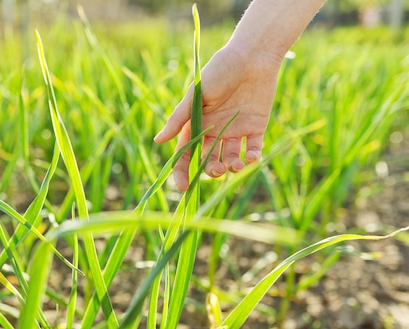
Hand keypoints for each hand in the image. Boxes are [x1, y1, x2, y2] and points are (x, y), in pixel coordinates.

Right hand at [153, 46, 281, 190]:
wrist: (252, 56)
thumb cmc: (220, 70)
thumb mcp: (196, 95)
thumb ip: (179, 118)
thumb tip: (158, 141)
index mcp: (196, 123)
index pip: (186, 153)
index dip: (182, 171)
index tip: (182, 188)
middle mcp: (214, 130)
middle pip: (208, 159)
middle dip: (210, 170)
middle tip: (215, 170)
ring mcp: (235, 130)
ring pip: (230, 158)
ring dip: (231, 167)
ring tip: (234, 164)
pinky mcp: (255, 128)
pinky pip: (252, 150)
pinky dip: (251, 158)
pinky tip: (250, 158)